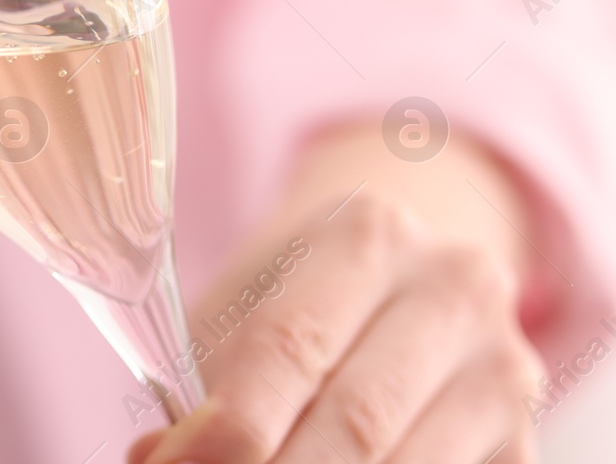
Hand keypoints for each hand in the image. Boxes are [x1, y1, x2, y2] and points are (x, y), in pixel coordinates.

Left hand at [132, 126, 545, 463]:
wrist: (398, 281)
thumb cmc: (295, 296)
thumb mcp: (243, 306)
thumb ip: (201, 379)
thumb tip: (155, 458)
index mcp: (369, 235)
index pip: (293, 343)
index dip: (231, 425)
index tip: (172, 463)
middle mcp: (452, 291)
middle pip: (355, 420)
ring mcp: (503, 368)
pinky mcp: (521, 439)